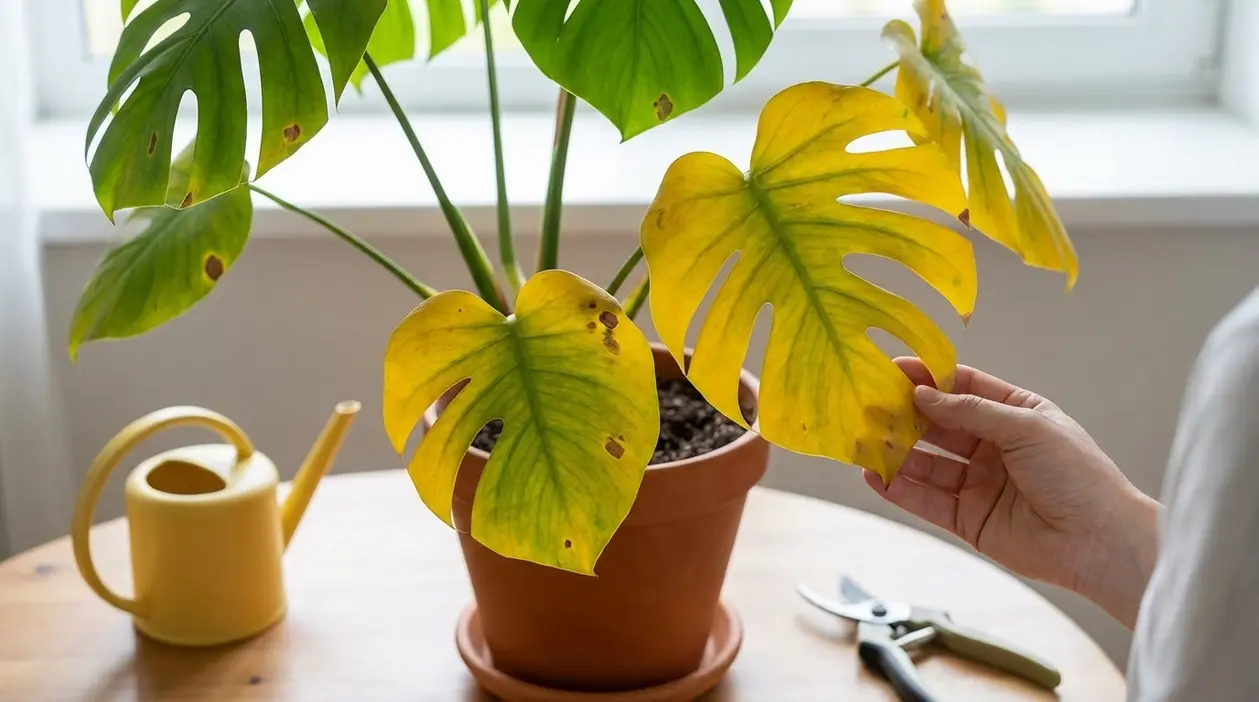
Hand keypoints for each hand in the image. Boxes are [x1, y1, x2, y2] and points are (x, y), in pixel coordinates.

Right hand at [865, 359, 1159, 627]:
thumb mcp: (1027, 427)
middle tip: (869, 405)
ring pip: (927, 463)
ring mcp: (978, 483)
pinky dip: (899, 489)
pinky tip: (874, 476)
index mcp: (1015, 414)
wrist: (1099, 541)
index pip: (963, 388)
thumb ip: (971, 410)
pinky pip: (926, 500)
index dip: (929, 378)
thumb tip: (924, 393)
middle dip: (904, 415)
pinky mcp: (967, 519)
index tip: (893, 369)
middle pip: (938, 425)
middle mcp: (993, 446)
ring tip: (864, 442)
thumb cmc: (1078, 475)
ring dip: (895, 452)